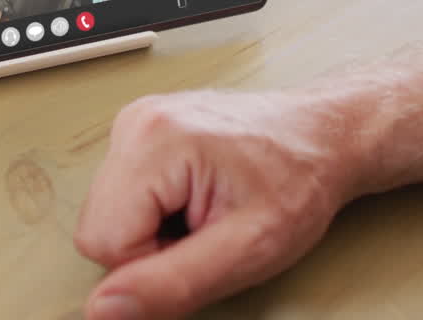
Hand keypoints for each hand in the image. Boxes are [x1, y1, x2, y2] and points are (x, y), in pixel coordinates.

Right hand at [76, 90, 358, 319]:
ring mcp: (136, 122)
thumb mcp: (247, 250)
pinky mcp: (142, 131)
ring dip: (154, 229)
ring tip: (205, 211)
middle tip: (207, 229)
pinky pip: (122, 195)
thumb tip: (103, 309)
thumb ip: (170, 284)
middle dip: (150, 247)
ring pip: (108, 214)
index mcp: (155, 140)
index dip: (153, 265)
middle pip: (98, 227)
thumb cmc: (299, 180)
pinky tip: (196, 198)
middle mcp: (137, 122)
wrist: (323, 137)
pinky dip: (156, 210)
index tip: (203, 245)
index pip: (102, 243)